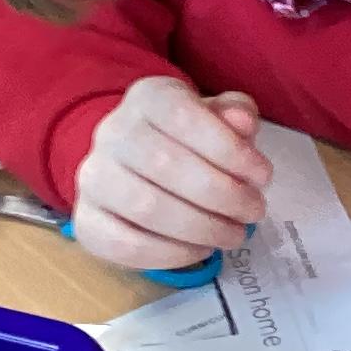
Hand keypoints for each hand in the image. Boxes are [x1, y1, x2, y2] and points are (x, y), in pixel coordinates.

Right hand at [71, 78, 268, 272]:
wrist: (135, 165)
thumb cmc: (189, 141)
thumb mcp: (217, 118)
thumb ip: (235, 115)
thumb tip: (243, 123)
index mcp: (148, 97)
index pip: (184, 116)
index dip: (229, 150)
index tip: (263, 176)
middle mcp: (112, 132)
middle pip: (166, 164)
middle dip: (222, 195)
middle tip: (254, 212)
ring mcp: (93, 178)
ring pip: (146, 207)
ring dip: (201, 228)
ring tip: (233, 235)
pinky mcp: (87, 221)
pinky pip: (125, 244)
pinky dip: (171, 254)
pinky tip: (200, 250)